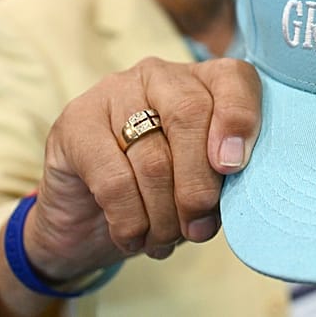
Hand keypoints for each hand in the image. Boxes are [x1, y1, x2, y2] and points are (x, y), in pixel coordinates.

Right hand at [24, 57, 260, 281]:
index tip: (234, 167)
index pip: (233, 79)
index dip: (240, 119)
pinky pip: (114, 180)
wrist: (88, 218)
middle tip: (199, 228)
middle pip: (190, 115)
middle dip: (199, 184)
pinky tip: (133, 238)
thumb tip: (233, 180)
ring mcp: (113, 93)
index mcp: (203, 80)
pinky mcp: (75, 123)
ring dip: (164, 215)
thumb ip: (224, 173)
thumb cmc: (162, 193)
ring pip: (153, 157)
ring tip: (165, 240)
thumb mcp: (204, 183)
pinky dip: (131, 221)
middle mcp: (160, 76)